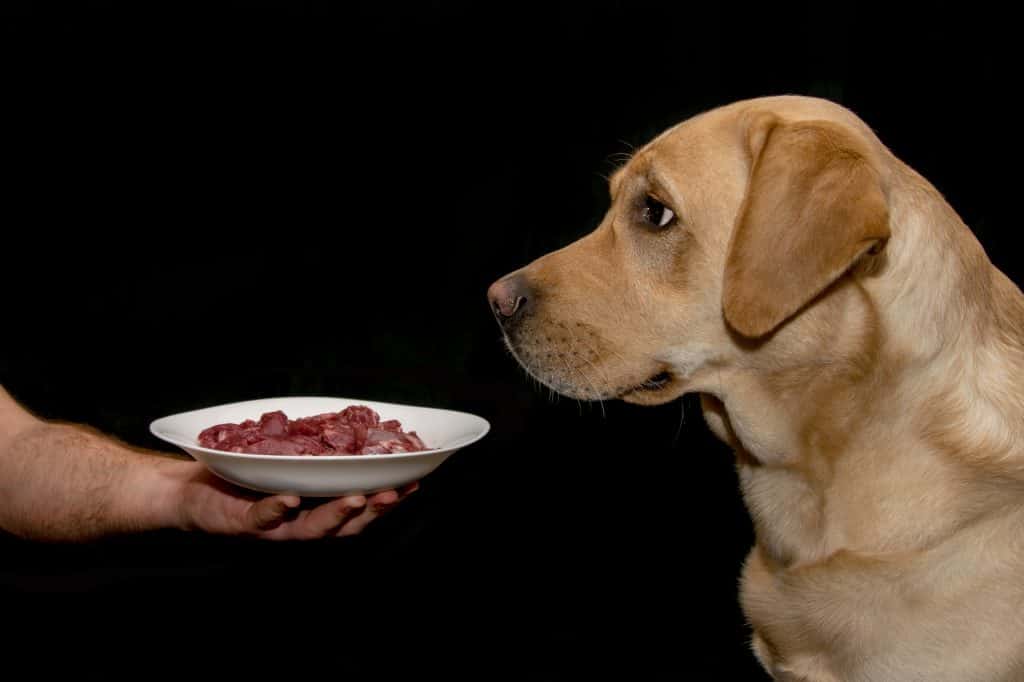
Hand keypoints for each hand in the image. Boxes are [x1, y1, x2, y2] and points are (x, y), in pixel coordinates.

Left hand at [172, 461, 417, 539]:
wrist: (192, 489)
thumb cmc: (244, 471)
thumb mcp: (288, 456)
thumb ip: (318, 447)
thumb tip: (356, 419)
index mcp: (318, 506)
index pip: (362, 505)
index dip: (389, 497)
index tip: (414, 481)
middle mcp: (302, 521)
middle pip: (346, 524)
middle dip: (373, 510)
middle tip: (393, 494)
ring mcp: (276, 525)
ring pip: (312, 527)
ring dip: (337, 514)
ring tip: (357, 498)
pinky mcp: (245, 522)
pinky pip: (264, 517)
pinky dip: (277, 508)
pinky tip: (291, 498)